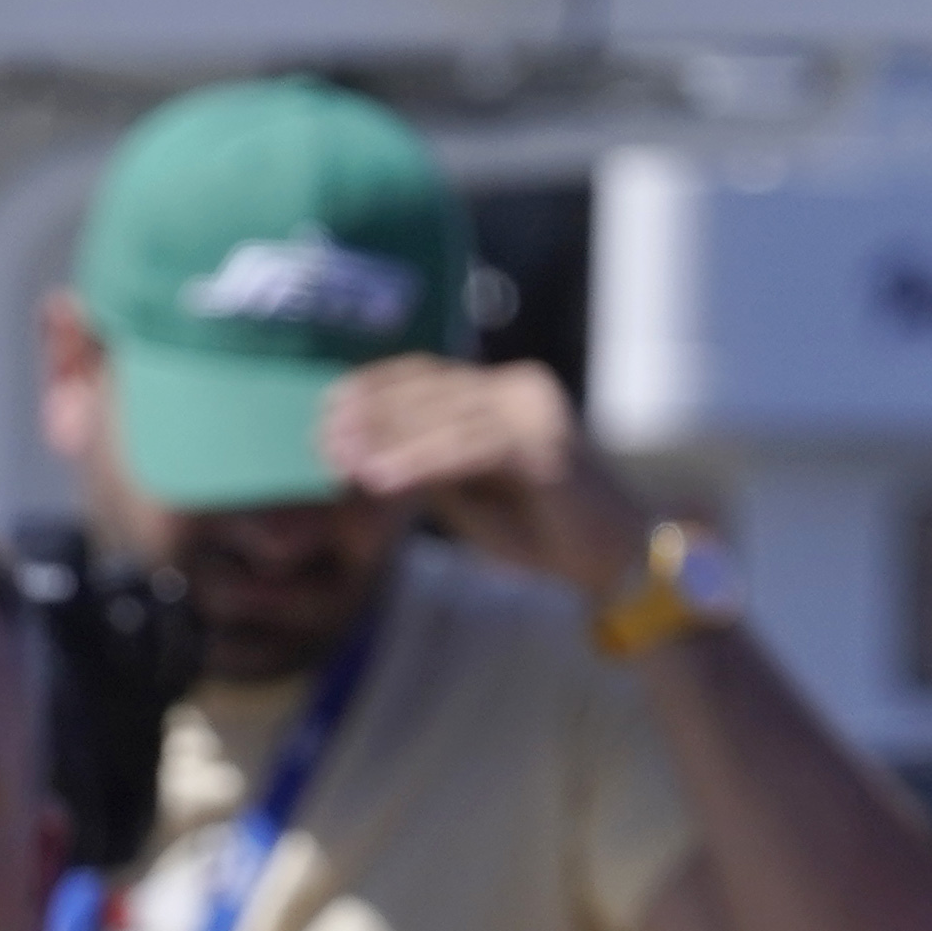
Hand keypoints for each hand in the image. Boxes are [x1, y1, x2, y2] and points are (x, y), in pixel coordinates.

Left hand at [317, 356, 654, 601]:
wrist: (610, 556)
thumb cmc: (536, 528)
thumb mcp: (462, 495)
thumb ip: (420, 468)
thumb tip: (356, 456)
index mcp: (501, 391)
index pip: (425, 375)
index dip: (372, 388)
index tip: (322, 410)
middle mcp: (519, 389)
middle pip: (430, 391)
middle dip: (371, 415)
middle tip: (321, 438)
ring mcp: (535, 414)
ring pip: (446, 418)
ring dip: (387, 440)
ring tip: (341, 461)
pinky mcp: (544, 447)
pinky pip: (470, 450)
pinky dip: (421, 463)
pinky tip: (381, 480)